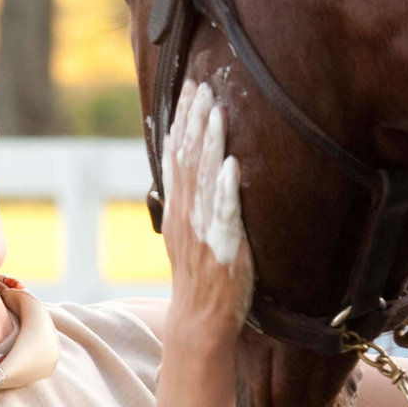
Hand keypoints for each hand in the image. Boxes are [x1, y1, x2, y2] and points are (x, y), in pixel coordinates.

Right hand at [162, 81, 254, 340]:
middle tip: (203, 86)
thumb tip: (188, 165)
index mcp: (178, 208)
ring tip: (217, 112)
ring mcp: (202, 230)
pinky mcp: (223, 247)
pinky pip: (224, 214)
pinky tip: (231, 166)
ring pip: (203, 179)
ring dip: (210, 144)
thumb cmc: (200, 277)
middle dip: (195, 120)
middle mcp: (186, 214)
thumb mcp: (186, 233)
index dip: (182, 120)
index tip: (189, 88)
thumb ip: (187, 200)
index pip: (177, 155)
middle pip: (188, 158)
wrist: (199, 320)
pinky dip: (225, 189)